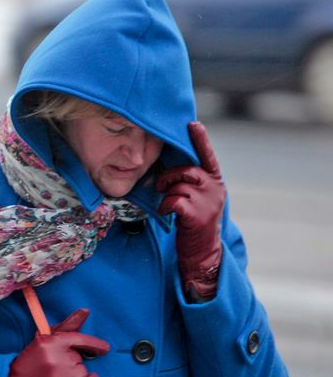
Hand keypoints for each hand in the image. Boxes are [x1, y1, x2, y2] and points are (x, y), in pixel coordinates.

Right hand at [7, 309, 108, 376]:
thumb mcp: (41, 341)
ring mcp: (63, 375)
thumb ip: (64, 327)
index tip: (105, 348)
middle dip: (70, 360)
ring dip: (74, 372)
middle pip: (78, 356)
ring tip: (57, 376)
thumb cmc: (28, 363)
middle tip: (53, 366)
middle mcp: (58, 358)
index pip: (78, 339)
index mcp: (49, 342)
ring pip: (83, 370)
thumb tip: (85, 310)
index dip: (94, 343)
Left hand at [156, 122, 225, 299]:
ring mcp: (210, 202)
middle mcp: (216, 189)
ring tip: (169, 205)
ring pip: (178, 186)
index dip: (200, 140)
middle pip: (187, 170)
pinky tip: (168, 213)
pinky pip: (174, 200)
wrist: (202, 253)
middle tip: (161, 186)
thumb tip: (174, 166)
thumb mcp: (197, 198)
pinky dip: (166, 206)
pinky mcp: (199, 216)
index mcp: (215, 182)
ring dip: (167, 194)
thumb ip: (191, 182)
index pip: (207, 157)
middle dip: (169, 176)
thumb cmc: (193, 222)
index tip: (193, 123)